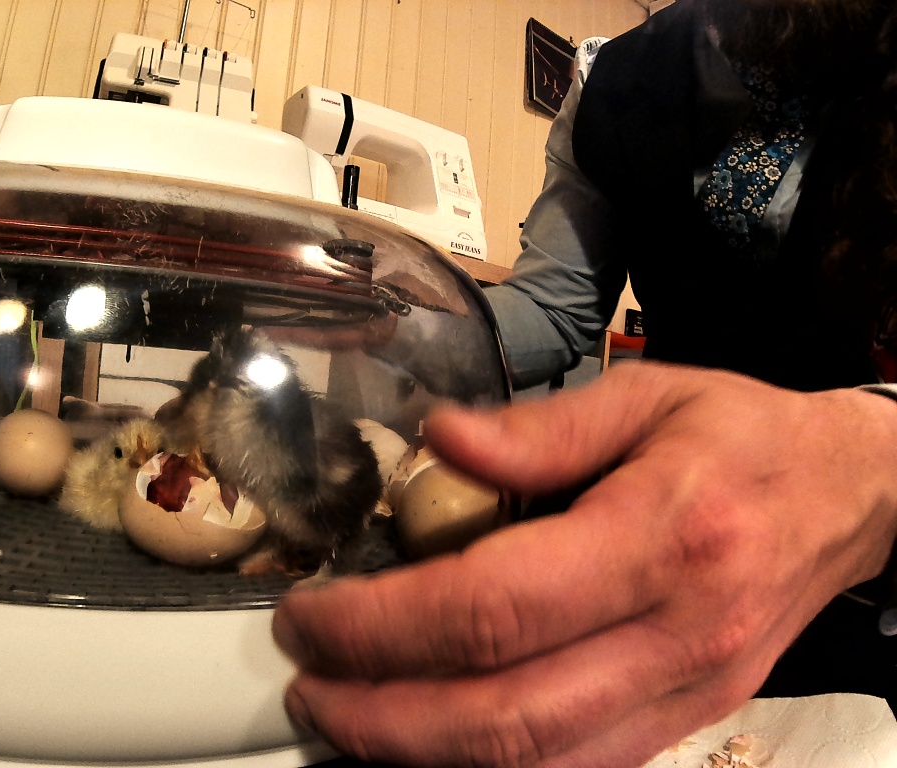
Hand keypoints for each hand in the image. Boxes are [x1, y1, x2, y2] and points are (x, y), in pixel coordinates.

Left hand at [272, 362, 896, 766]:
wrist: (850, 496)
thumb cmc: (743, 436)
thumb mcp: (645, 394)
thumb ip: (537, 428)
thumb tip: (436, 440)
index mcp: (662, 537)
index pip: (496, 609)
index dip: (383, 626)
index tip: (313, 616)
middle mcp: (677, 634)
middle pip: (506, 715)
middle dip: (382, 715)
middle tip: (307, 682)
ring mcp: (687, 692)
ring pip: (538, 763)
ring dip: (422, 757)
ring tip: (347, 717)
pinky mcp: (687, 719)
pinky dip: (492, 767)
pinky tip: (430, 737)